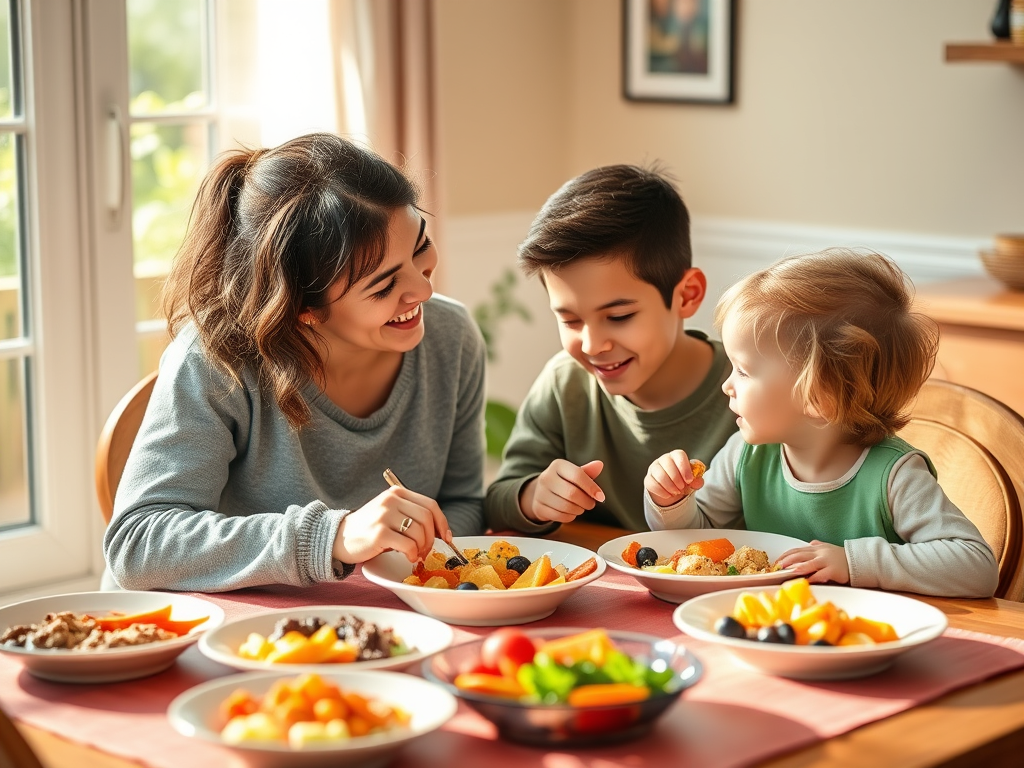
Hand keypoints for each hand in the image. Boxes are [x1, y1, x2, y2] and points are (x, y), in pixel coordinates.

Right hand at [332, 486, 451, 564]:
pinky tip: (407, 557)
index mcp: (397, 492)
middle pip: (427, 518)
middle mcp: (391, 500)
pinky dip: (413, 554)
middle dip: (432, 538)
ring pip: (419, 532)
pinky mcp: (379, 533)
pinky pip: (408, 544)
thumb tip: (440, 531)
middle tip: (426, 551)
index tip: (446, 537)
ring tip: (415, 555)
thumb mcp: (390, 514)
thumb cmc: (369, 529)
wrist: (338, 537)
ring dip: (422, 548)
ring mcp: (384, 515)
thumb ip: (411, 515)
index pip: (430, 504)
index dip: (442, 522)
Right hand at [519, 459, 604, 523]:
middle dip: (586, 501)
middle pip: (572, 493)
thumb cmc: (564, 482)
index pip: (577, 475)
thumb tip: (600, 464)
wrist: (541, 492)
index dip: (591, 487)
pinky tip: (571, 512)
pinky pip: (560, 516)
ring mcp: (540, 493)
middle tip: (591, 503)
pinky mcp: (539, 507)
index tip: (601, 497)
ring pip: (566, 506)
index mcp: (557, 465)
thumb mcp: (575, 474)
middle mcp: (546, 477)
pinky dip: (570, 516)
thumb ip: (588, 471)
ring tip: (581, 507)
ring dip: (579, 510)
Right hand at [645, 450, 704, 506]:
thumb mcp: (693, 480)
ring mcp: (654, 468)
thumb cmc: (683, 480)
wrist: (672, 489)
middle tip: (682, 487)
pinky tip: (668, 495)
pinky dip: (661, 492)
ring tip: (676, 492)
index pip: (679, 455)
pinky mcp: (648, 479)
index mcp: (676, 456)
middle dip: (676, 478)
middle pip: (667, 463)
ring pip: (659, 474)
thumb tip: (697, 481)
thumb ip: (697, 480)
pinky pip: (652, 484)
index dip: (684, 467)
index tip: (689, 480)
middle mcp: (664, 459)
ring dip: (670, 486)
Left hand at [774, 540, 849, 583]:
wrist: (859, 561)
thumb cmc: (842, 557)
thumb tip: (809, 543)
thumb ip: (818, 546)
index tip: (776, 561)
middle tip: (777, 566)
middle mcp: (819, 553)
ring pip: (809, 563)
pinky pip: (822, 574)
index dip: (785, 555)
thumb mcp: (828, 548)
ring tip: (789, 571)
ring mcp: (827, 561)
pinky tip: (807, 580)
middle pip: (800, 555)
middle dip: (787, 560)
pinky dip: (813, 577)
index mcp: (816, 548)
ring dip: (798, 567)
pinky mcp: (834, 570)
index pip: (796, 550)